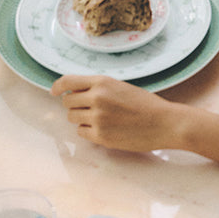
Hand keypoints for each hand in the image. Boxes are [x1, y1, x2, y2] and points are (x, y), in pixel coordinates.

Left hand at [52, 74, 181, 150]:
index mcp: (102, 82)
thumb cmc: (145, 104)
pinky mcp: (101, 136)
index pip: (68, 81)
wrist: (165, 123)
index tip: (54, 91)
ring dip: (81, 118)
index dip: (57, 86)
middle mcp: (97, 98)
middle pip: (67, 102)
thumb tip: (72, 93)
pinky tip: (105, 129)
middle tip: (89, 109)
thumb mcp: (120, 87)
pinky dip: (89, 131)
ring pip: (72, 118)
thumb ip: (97, 88)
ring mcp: (98, 118)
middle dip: (74, 105)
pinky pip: (81, 132)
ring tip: (101, 119)